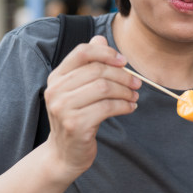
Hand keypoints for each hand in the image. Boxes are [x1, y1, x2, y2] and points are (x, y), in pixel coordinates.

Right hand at [42, 35, 140, 177]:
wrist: (64, 153)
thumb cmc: (76, 118)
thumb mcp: (79, 90)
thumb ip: (89, 65)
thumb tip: (100, 39)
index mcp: (56, 77)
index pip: (82, 52)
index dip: (106, 54)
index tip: (123, 61)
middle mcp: (56, 90)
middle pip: (98, 70)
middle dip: (123, 76)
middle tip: (137, 84)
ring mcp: (63, 108)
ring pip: (104, 88)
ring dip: (125, 92)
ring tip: (134, 97)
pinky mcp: (75, 124)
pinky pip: (107, 107)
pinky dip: (124, 106)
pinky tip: (130, 108)